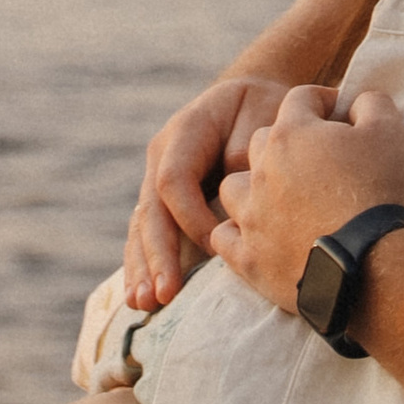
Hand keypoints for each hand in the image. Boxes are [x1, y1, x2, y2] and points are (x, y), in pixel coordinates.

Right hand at [126, 77, 294, 307]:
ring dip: (143, 267)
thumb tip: (232, 188)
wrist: (248, 100)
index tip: (220, 245)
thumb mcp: (263, 111)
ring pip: (142, 227)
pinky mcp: (162, 202)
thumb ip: (246, 146)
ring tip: (144, 304)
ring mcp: (156, 179)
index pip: (174, 178)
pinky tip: (140, 299)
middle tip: (163, 294)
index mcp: (186, 131)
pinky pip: (146, 235)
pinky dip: (142, 266)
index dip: (192, 215)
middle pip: (151, 209)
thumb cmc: (262, 108)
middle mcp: (162, 156)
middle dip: (157, 255)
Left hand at [211, 83, 403, 317]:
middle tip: (315, 160)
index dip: (322, 103)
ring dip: (251, 186)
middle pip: (262, 141)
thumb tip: (358, 101)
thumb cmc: (379, 194)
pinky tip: (255, 235)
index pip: (300, 100)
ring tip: (279, 197)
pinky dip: (235, 233)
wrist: (371, 265)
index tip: (340, 117)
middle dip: (286, 143)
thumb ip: (371, 103)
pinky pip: (223, 237)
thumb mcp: (389, 133)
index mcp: (291, 134)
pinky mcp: (249, 258)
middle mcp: (262, 170)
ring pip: (233, 187)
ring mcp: (251, 216)